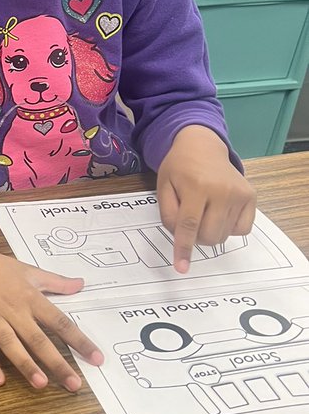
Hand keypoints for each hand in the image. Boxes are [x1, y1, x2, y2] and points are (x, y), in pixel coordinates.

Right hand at [0, 224, 103, 390]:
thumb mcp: (29, 271)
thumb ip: (56, 282)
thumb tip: (82, 284)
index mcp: (30, 297)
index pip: (60, 322)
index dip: (79, 340)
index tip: (97, 358)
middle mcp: (13, 310)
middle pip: (38, 339)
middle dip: (57, 362)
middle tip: (74, 384)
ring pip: (11, 345)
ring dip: (26, 365)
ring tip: (41, 384)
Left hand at [156, 125, 255, 272]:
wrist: (202, 146)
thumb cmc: (179, 167)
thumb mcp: (163, 186)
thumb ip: (168, 214)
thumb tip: (179, 238)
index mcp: (196, 186)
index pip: (189, 225)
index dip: (184, 249)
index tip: (181, 267)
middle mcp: (222, 190)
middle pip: (208, 235)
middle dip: (195, 237)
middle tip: (190, 220)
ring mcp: (239, 194)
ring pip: (224, 236)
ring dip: (210, 232)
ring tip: (204, 211)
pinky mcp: (251, 197)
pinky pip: (242, 229)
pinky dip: (228, 228)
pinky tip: (220, 213)